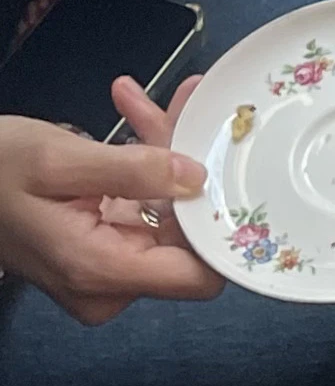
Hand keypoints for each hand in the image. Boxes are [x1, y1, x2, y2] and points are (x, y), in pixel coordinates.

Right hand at [0, 75, 222, 323]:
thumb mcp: (58, 160)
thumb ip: (133, 170)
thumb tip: (197, 178)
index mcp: (100, 270)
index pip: (198, 276)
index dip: (219, 225)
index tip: (225, 168)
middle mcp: (108, 286)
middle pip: (183, 236)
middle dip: (186, 167)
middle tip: (184, 103)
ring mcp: (104, 271)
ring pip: (163, 215)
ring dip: (162, 155)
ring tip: (153, 99)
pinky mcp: (98, 250)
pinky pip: (137, 210)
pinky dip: (139, 166)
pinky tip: (132, 112)